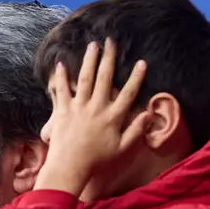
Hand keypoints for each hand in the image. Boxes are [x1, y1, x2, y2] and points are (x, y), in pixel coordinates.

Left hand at [35, 40, 148, 199]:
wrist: (69, 166)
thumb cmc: (98, 159)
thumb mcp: (122, 148)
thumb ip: (136, 130)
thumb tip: (148, 115)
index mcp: (112, 117)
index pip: (128, 93)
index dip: (136, 77)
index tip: (142, 63)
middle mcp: (96, 108)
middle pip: (104, 78)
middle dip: (109, 59)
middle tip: (111, 42)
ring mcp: (78, 107)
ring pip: (84, 79)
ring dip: (89, 61)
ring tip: (92, 46)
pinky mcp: (62, 111)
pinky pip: (61, 91)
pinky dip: (61, 77)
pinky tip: (61, 64)